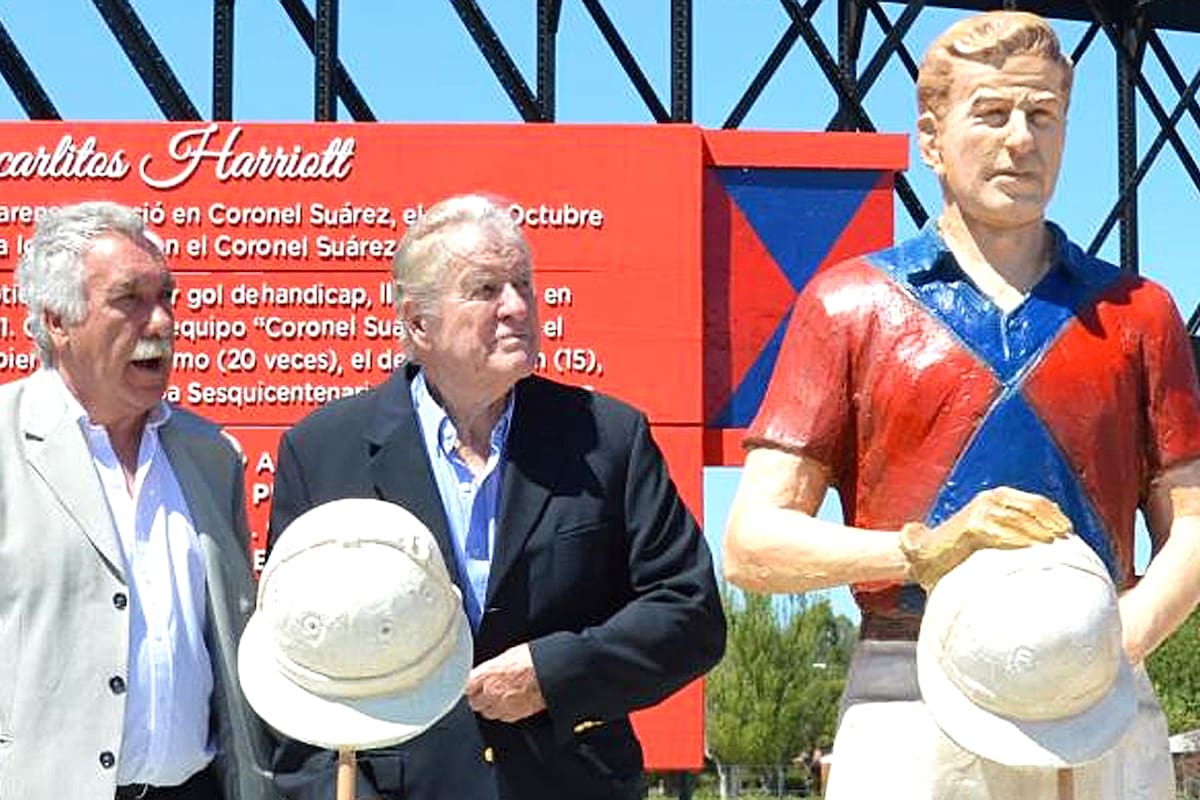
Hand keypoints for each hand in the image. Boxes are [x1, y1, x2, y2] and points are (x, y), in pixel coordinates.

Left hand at [466, 643, 546, 722]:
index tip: (473, 686)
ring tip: (499, 699)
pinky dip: (504, 713)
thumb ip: (492, 667)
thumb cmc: (532, 659)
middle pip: (475, 703)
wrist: (549, 672)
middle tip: (486, 693)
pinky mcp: (515, 714)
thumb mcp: (507, 655)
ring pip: (488, 713)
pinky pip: (503, 718)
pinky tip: (510, 703)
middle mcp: (491, 692)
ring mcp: (502, 705)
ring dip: (491, 707)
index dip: (471, 686)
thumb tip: (488, 671)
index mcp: (486, 674)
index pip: (467, 686)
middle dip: (479, 698)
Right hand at [899, 487, 1070, 587]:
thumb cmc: (958, 550)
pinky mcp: (973, 527)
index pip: (1034, 501)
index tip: (1069, 531)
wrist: (923, 555)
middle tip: (1066, 539)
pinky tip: (1033, 550)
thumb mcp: (988, 532)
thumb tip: (1047, 536)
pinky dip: (1020, 541)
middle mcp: (989, 499)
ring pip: (1021, 520)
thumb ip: (1011, 529)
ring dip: (1040, 532)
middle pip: (1032, 507)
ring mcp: (980, 511)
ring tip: (1055, 545)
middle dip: (1052, 522)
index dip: (1054, 515)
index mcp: (995, 497)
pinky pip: (1004, 533)